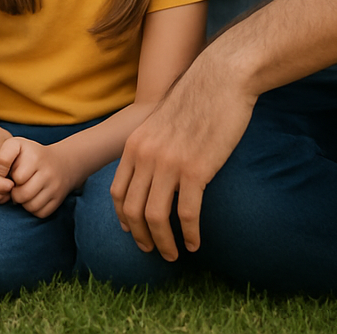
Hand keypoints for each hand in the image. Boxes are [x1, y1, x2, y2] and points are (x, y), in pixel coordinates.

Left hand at [0, 137, 78, 217]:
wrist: (61, 162)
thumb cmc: (30, 155)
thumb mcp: (16, 146)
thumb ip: (2, 158)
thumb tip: (0, 177)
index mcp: (35, 157)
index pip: (17, 177)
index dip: (9, 177)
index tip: (10, 173)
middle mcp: (47, 171)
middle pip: (22, 195)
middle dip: (14, 193)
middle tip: (15, 186)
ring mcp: (55, 187)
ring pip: (31, 206)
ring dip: (23, 202)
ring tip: (23, 191)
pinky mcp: (58, 200)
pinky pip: (40, 213)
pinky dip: (34, 209)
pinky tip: (33, 198)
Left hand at [110, 56, 255, 260]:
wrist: (218, 81)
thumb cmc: (194, 101)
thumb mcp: (159, 123)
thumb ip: (150, 146)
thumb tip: (151, 172)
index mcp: (134, 145)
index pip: (118, 192)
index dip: (124, 218)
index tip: (134, 233)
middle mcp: (145, 156)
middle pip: (133, 210)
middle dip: (141, 237)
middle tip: (154, 251)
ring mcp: (169, 163)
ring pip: (156, 218)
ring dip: (164, 243)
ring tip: (175, 255)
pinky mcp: (196, 170)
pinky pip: (187, 214)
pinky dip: (190, 234)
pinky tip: (196, 244)